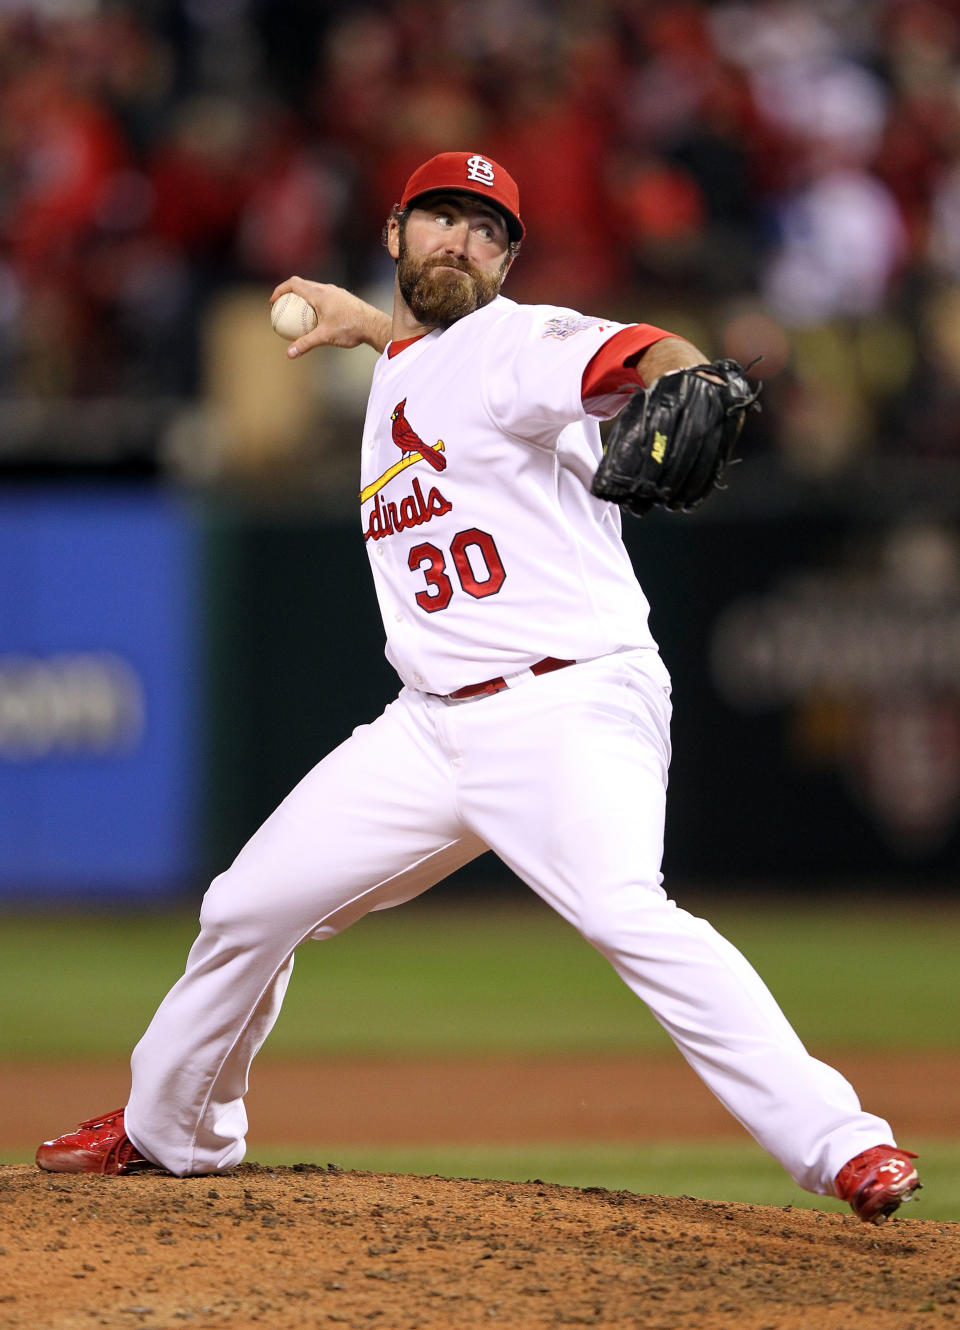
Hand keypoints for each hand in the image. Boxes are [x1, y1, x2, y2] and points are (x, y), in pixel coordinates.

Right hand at [269, 278, 390, 357]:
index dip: (280, 290)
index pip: (294, 284)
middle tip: (282, 306)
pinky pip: (324, 296)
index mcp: (319, 293)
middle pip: (303, 285)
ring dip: (303, 297)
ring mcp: (336, 292)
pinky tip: (317, 317)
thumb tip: (289, 354)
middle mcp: (327, 289)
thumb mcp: (325, 337)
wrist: (374, 325)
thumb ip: (305, 343)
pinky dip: (315, 303)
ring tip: (298, 312)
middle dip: (289, 293)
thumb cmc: (350, 328)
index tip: (273, 301)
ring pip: (314, 290)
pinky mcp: (344, 298)